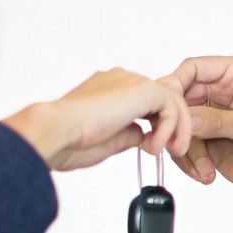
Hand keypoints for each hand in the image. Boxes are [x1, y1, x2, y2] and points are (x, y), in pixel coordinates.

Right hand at [3, 68, 190, 171]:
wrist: (56, 132)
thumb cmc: (70, 140)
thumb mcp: (109, 140)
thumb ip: (129, 133)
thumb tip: (144, 135)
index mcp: (110, 89)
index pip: (147, 102)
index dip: (158, 124)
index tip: (154, 149)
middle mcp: (122, 80)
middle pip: (163, 98)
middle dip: (173, 126)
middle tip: (174, 152)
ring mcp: (131, 81)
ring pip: (171, 99)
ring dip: (175, 129)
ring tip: (168, 152)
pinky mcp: (140, 89)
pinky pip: (170, 105)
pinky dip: (170, 128)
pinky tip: (154, 145)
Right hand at [159, 56, 232, 200]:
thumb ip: (220, 121)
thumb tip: (187, 118)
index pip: (194, 69)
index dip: (176, 84)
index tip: (166, 106)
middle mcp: (220, 93)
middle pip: (179, 98)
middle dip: (176, 124)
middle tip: (180, 145)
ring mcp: (211, 118)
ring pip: (178, 126)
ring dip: (185, 150)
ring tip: (204, 169)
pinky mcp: (208, 142)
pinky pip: (184, 147)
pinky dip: (189, 163)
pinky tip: (206, 174)